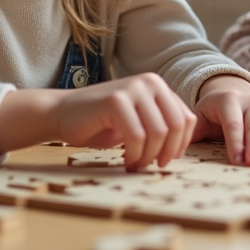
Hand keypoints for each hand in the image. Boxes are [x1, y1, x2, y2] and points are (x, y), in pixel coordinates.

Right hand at [0, 73, 195, 170]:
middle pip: (176, 126)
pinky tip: (125, 160)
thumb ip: (160, 125)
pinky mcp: (116, 100)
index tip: (167, 160)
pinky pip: (137, 136)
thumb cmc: (101, 123)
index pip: (187, 119)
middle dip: (167, 153)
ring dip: (148, 156)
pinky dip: (134, 155)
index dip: (181, 145)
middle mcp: (150, 82)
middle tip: (153, 166)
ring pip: (158, 133)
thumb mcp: (139, 121)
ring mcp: (132, 88)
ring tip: (135, 164)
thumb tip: (183, 146)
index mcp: (158, 86)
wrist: (62, 114)